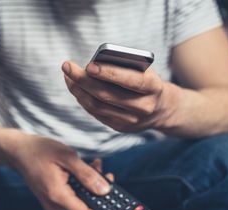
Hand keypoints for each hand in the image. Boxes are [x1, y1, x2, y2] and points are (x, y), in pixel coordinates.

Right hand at [12, 134, 112, 209]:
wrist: (18, 151)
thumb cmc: (40, 150)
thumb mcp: (67, 157)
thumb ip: (87, 174)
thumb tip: (105, 190)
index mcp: (57, 195)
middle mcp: (54, 203)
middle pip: (84, 206)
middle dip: (99, 192)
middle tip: (107, 175)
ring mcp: (52, 201)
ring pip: (79, 199)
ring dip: (90, 185)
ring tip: (95, 165)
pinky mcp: (52, 197)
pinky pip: (72, 195)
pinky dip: (81, 184)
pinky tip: (85, 169)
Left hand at [62, 61, 178, 131]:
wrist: (161, 109)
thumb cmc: (147, 82)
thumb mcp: (144, 71)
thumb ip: (125, 67)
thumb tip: (92, 65)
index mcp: (153, 87)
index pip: (130, 80)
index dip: (109, 73)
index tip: (89, 65)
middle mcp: (143, 106)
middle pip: (107, 95)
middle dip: (83, 80)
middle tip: (67, 66)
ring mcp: (131, 120)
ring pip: (98, 106)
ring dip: (79, 90)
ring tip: (68, 76)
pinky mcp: (120, 127)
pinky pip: (96, 113)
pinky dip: (83, 99)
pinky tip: (75, 87)